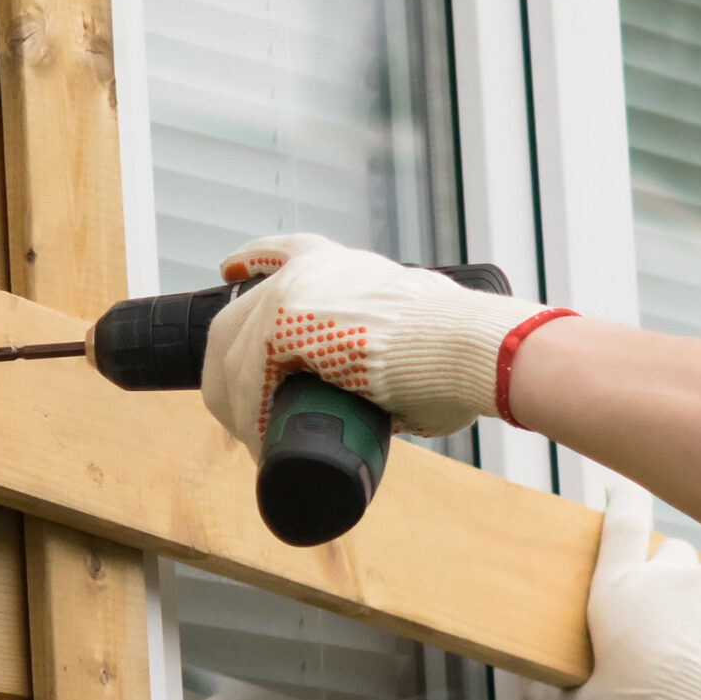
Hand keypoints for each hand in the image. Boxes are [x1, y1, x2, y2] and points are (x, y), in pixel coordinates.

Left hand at [200, 233, 563, 452]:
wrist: (471, 345)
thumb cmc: (463, 352)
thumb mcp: (414, 338)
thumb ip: (392, 351)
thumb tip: (390, 389)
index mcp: (342, 266)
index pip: (284, 251)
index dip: (253, 260)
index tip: (230, 269)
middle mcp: (310, 269)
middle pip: (240, 317)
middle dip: (232, 370)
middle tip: (247, 418)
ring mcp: (292, 290)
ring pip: (234, 355)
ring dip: (241, 408)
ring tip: (262, 448)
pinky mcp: (284, 322)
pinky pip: (247, 377)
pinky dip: (250, 417)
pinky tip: (260, 444)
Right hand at [527, 485, 700, 699]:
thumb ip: (552, 699)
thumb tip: (532, 691)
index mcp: (618, 590)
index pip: (621, 525)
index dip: (623, 501)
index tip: (627, 487)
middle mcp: (667, 574)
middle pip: (667, 553)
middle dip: (664, 577)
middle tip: (660, 623)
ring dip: (700, 607)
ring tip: (698, 659)